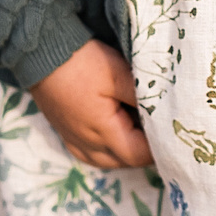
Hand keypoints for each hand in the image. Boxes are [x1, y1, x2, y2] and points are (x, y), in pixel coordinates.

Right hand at [29, 41, 153, 170]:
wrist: (40, 53)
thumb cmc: (82, 63)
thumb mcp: (119, 74)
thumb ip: (144, 96)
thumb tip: (165, 114)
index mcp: (103, 131)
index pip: (139, 154)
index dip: (160, 149)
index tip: (174, 136)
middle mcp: (87, 142)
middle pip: (124, 161)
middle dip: (145, 152)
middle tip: (162, 133)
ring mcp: (74, 139)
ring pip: (107, 161)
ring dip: (126, 153)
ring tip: (141, 135)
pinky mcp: (65, 131)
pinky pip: (89, 154)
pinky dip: (106, 152)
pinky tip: (114, 138)